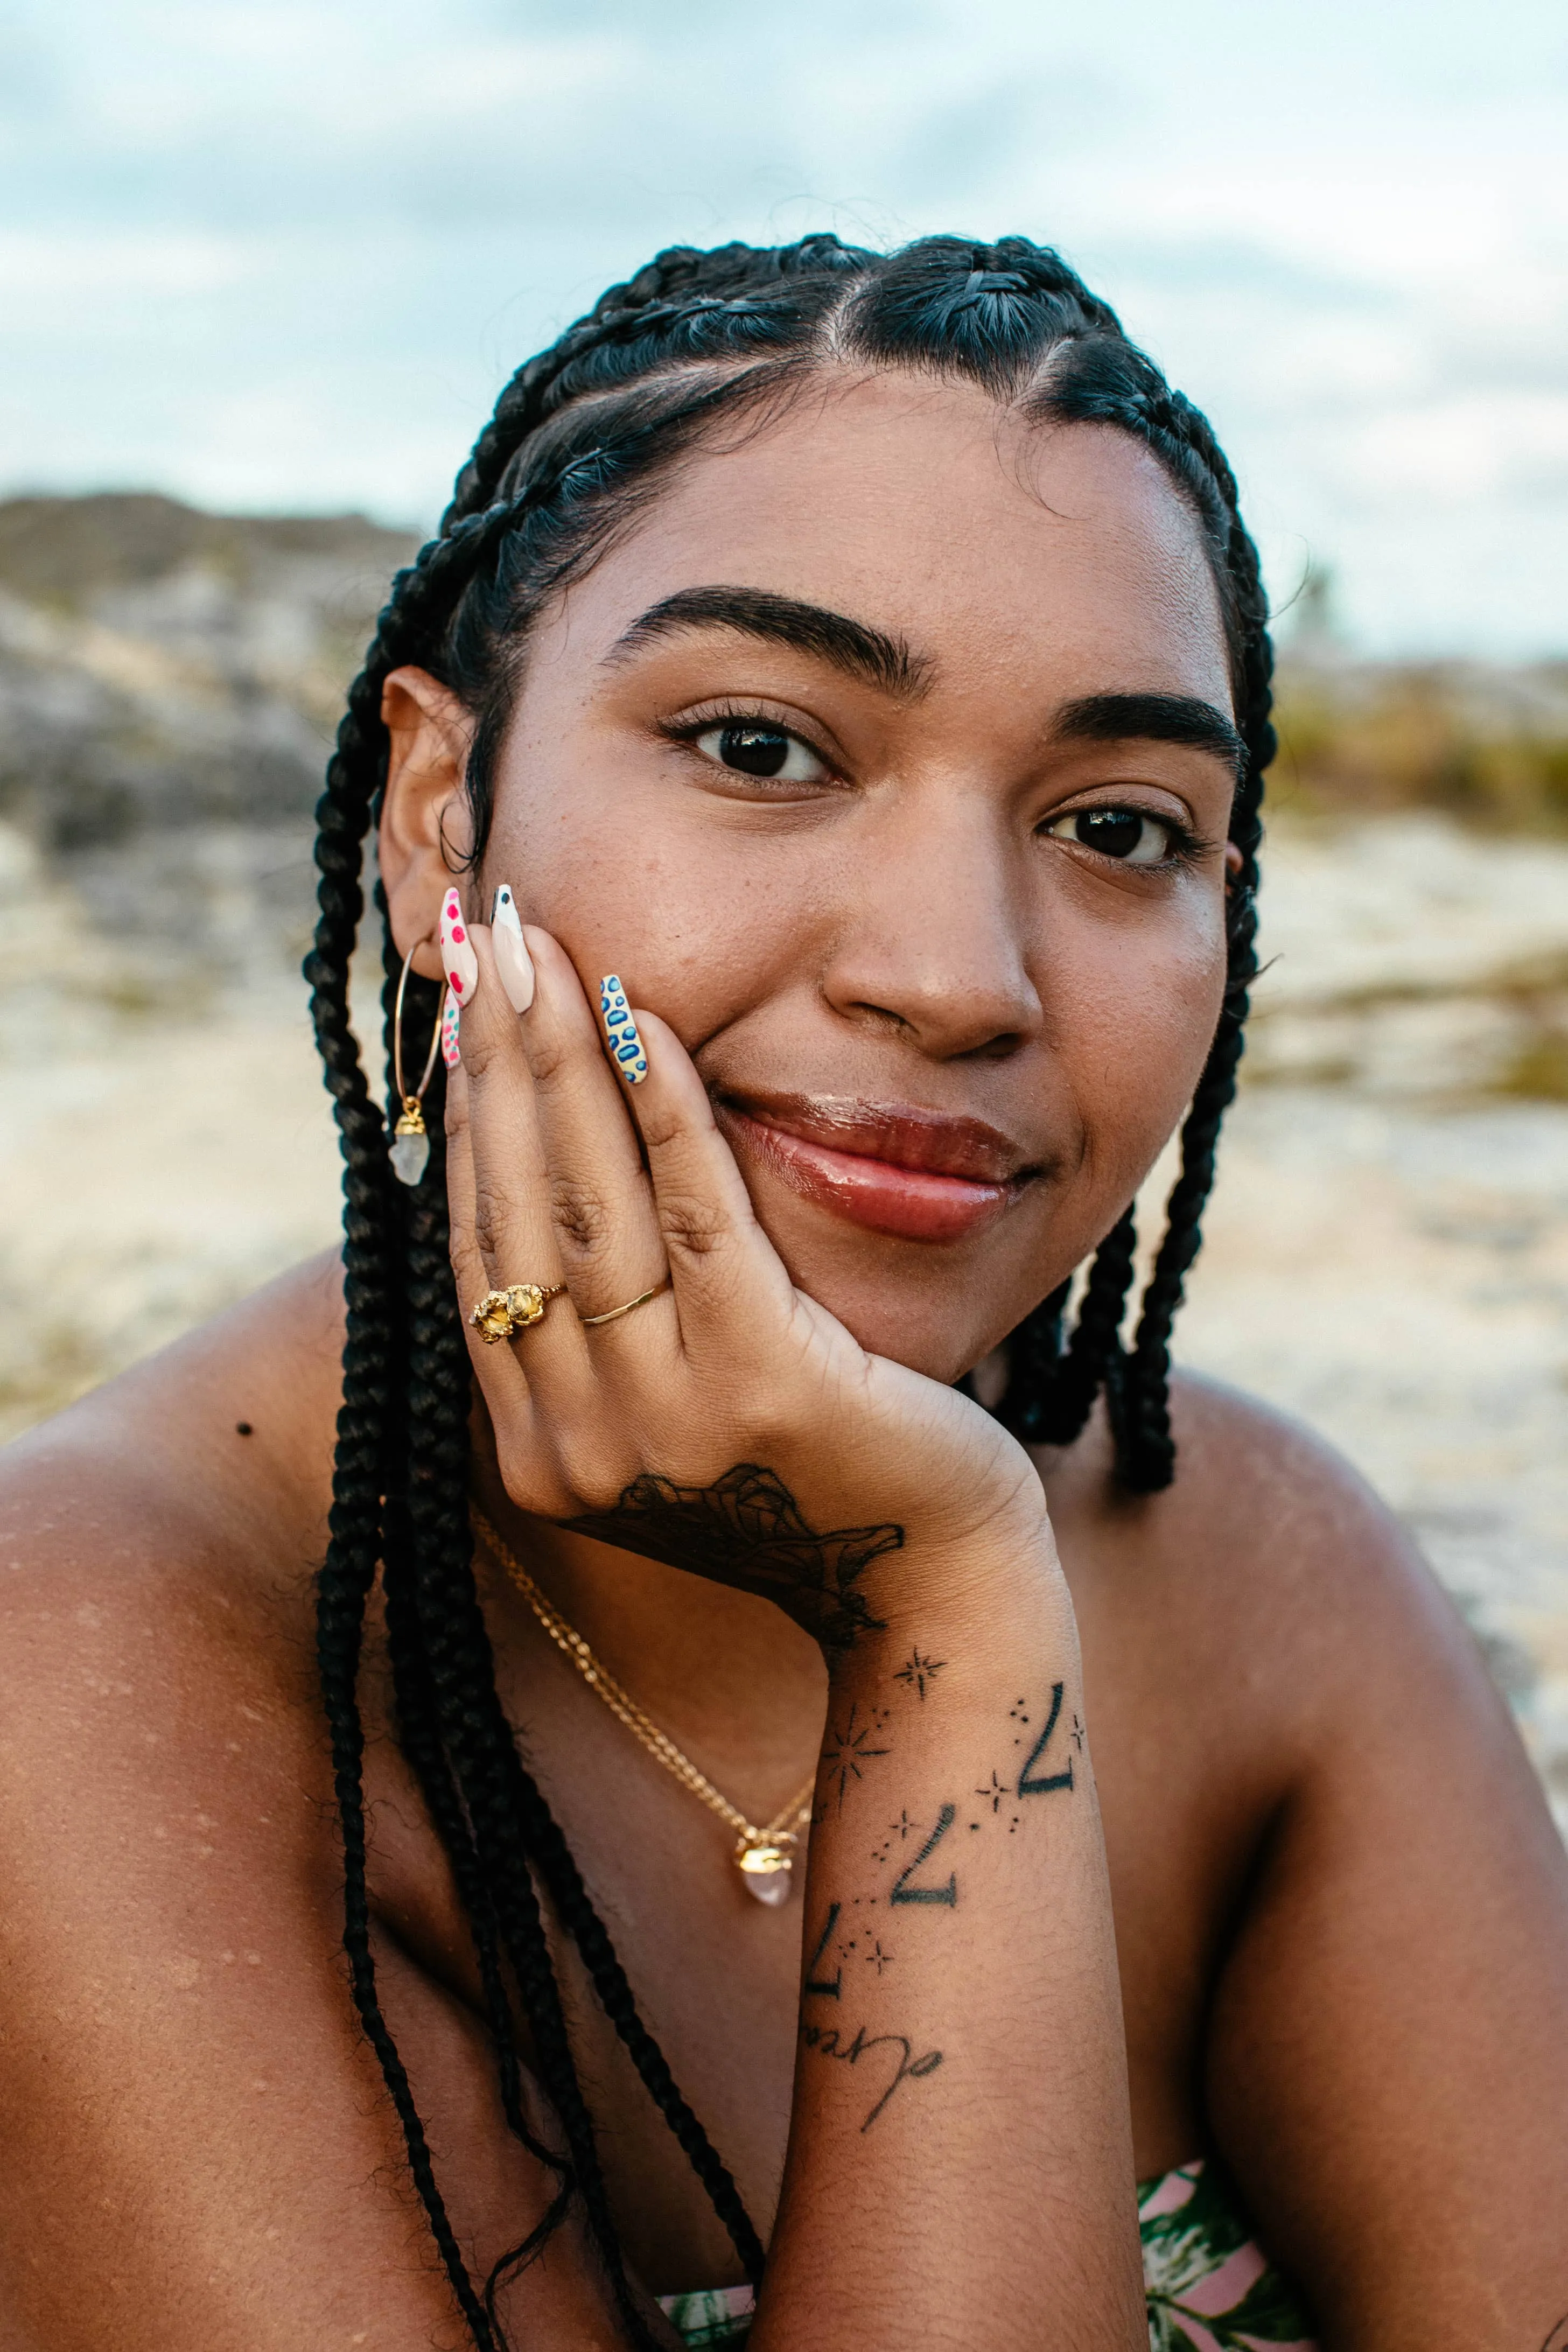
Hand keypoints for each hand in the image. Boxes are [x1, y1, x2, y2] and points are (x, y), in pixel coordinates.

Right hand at [442, 909, 1050, 1656]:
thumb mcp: (682, 1401)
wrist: (934, 1585)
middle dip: (494, 1060)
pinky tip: (639, 1018)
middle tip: (485, 939)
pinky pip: (698, 1220)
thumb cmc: (819, 1467)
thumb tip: (543, 1159)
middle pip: (520, 1213)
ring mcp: (661, 1423)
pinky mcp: (759, 1386)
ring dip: (557, 1061)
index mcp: (541, 1448)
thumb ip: (606, 1320)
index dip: (467, 1116)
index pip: (483, 1251)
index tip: (461, 1007)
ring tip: (543, 949)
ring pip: (590, 1207)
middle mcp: (578, 1444)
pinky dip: (663, 1110)